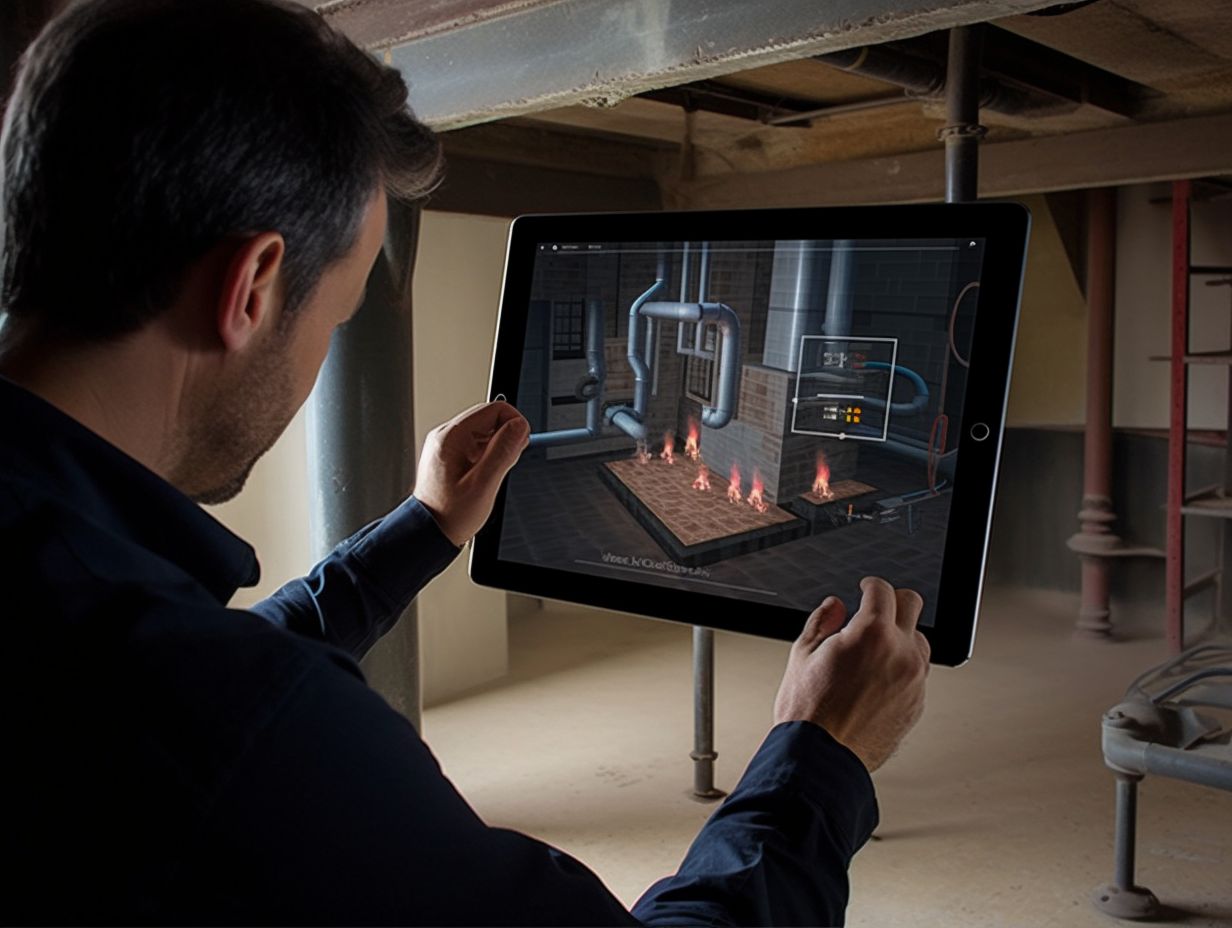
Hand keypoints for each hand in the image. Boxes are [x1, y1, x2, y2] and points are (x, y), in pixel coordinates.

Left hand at [413, 401, 529, 545]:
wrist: (429, 532)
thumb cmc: (449, 515)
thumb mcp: (483, 485)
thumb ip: (503, 452)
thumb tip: (520, 426)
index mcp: (452, 438)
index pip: (494, 409)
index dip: (515, 422)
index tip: (522, 442)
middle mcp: (447, 436)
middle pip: (490, 417)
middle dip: (508, 436)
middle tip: (508, 462)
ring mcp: (449, 445)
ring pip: (486, 431)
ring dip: (499, 448)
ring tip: (494, 473)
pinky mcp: (452, 455)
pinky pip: (478, 445)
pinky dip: (490, 456)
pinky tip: (487, 475)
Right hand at [773, 577, 929, 772]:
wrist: (822, 759)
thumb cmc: (808, 713)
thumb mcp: (802, 655)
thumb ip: (822, 622)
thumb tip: (835, 606)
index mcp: (871, 634)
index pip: (883, 590)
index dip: (871, 585)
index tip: (866, 588)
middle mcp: (900, 652)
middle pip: (912, 605)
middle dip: (893, 600)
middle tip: (877, 607)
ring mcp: (914, 680)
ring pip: (920, 640)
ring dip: (901, 635)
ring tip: (875, 648)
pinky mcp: (917, 703)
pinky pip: (918, 673)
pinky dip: (902, 667)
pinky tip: (879, 677)